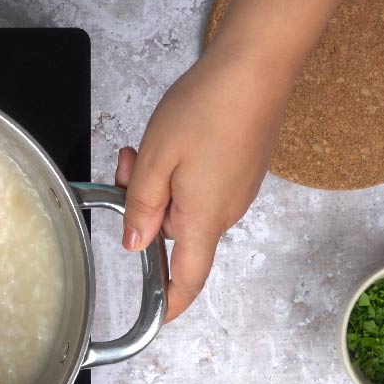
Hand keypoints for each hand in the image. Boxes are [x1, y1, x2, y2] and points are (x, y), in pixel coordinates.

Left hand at [117, 47, 295, 321]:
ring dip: (155, 184)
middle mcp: (226, 212)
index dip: (170, 304)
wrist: (258, 65)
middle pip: (172, 234)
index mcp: (203, 218)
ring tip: (142, 147)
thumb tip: (135, 245)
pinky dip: (175, 172)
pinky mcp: (240, 171)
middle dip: (141, 208)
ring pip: (181, 205)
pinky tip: (167, 141)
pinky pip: (198, 187)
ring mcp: (236, 191)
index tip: (155, 318)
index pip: (187, 279)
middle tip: (124, 164)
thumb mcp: (155, 159)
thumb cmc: (209, 107)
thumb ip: (140, 207)